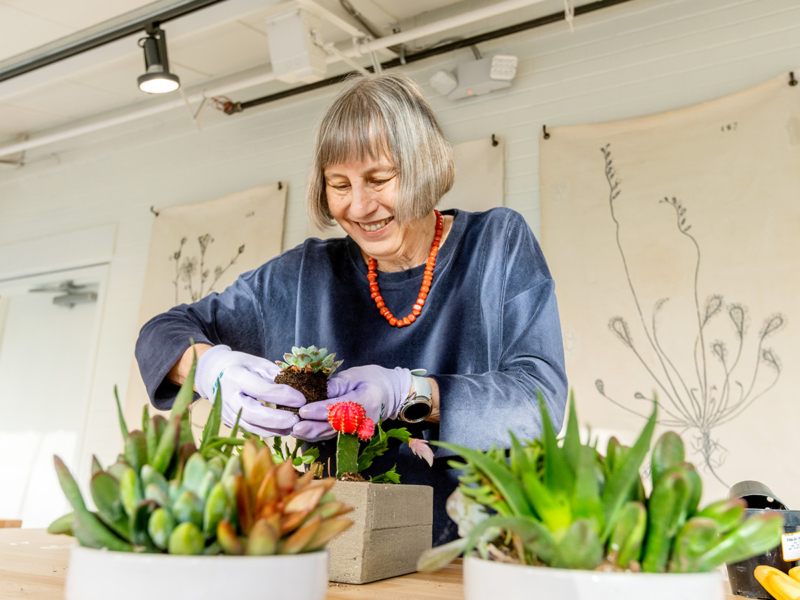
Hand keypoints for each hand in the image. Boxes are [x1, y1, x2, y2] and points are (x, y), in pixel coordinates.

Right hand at [195, 345, 305, 436]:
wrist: (211, 373)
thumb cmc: (239, 365)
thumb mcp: (256, 363)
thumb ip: (274, 375)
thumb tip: (296, 389)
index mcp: (235, 376)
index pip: (261, 389)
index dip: (282, 395)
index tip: (301, 399)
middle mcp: (226, 396)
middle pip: (252, 414)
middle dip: (276, 419)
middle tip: (296, 419)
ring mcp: (225, 411)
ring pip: (250, 426)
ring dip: (273, 429)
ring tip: (293, 426)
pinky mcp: (227, 421)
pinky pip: (248, 429)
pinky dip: (266, 431)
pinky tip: (281, 429)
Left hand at [292, 365, 411, 440]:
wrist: (393, 393)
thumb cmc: (374, 379)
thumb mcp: (357, 374)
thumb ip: (338, 383)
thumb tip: (319, 391)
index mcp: (366, 400)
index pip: (340, 408)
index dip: (320, 410)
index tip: (303, 410)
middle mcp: (364, 419)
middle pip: (335, 427)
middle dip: (313, 428)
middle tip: (295, 428)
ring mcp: (360, 430)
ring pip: (334, 434)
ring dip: (313, 435)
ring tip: (295, 432)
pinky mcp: (355, 433)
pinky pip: (335, 436)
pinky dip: (320, 435)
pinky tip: (305, 434)